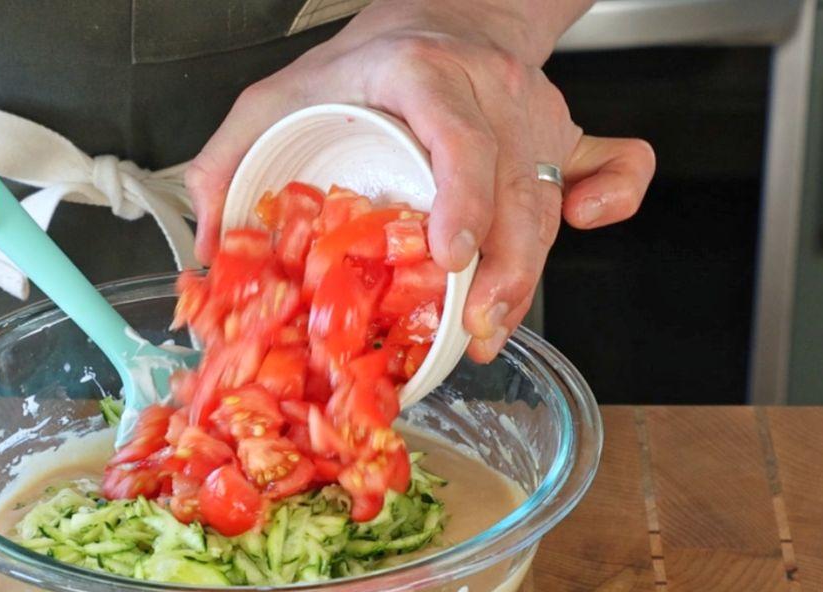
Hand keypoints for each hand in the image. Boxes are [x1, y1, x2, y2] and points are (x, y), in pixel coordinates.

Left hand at [187, 0, 654, 360]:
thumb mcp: (277, 93)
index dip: (462, 198)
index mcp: (420, 75)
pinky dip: (616, 194)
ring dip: (527, 272)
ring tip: (490, 328)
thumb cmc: (362, 65)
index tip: (449, 255)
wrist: (442, 14)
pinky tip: (590, 224)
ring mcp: (532, 116)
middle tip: (473, 329)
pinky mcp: (560, 135)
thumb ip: (229, 161)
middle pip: (514, 187)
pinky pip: (613, 160)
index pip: (458, 136)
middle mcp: (487, 94)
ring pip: (547, 199)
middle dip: (501, 269)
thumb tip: (205, 249)